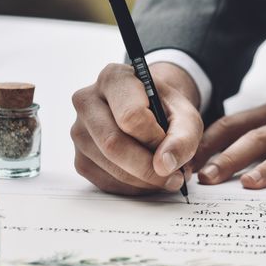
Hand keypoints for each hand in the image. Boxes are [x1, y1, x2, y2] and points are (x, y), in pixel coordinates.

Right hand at [70, 62, 202, 194]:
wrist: (150, 114)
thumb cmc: (166, 110)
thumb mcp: (186, 116)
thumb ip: (183, 138)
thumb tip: (164, 166)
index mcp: (114, 78)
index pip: (131, 115)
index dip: (155, 138)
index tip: (172, 146)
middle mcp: (87, 101)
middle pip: (114, 144)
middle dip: (149, 167)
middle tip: (174, 177)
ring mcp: (78, 131)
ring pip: (109, 166)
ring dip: (144, 180)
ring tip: (166, 177)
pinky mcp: (80, 158)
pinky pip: (105, 182)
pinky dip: (133, 188)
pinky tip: (148, 178)